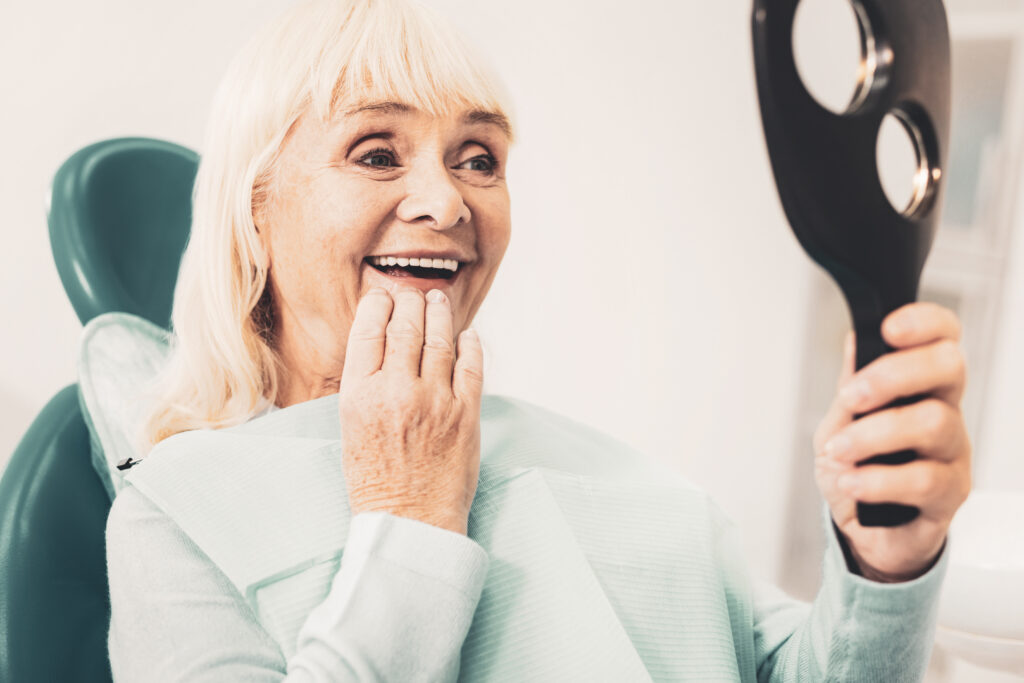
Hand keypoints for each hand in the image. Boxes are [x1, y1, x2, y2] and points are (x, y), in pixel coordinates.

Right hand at [337, 286, 483, 534]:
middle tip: (413, 295)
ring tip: (439, 302)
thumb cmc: (375, 480)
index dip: (378, 305)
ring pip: (440, 339)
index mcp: (359, 395)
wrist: (409, 521)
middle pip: (406, 326)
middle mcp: (396, 392)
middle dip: (410, 302)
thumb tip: (382, 342)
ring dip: (440, 313)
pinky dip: (470, 343)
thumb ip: (365, 384)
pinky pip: (471, 365)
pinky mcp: (465, 414)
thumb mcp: (350, 427)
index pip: (369, 330)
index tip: (384, 297)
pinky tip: (467, 335)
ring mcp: (434, 401)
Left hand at [813, 302, 971, 581]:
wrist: (864, 532)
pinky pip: (924, 480)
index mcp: (921, 388)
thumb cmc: (858, 471)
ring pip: (933, 423)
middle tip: (851, 398)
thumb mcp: (841, 422)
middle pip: (949, 368)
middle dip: (893, 375)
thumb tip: (855, 340)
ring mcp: (951, 455)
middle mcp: (945, 414)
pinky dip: (878, 479)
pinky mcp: (949, 497)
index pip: (942, 339)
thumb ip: (852, 385)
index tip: (888, 328)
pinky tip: (852, 483)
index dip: (924, 323)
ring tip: (839, 452)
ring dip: (874, 435)